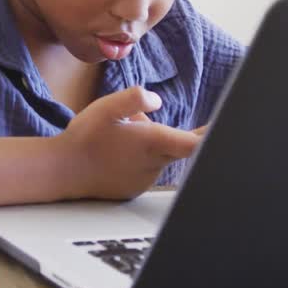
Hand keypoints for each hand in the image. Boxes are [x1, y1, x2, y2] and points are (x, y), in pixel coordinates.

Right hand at [58, 86, 201, 200]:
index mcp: (153, 142)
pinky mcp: (135, 188)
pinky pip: (147, 169)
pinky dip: (140, 160)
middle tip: (152, 124)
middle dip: (173, 133)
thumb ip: (135, 99)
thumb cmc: (85, 137)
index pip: (196, 144)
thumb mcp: (107, 107)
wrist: (62, 170)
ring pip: (161, 156)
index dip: (212, 137)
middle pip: (180, 146)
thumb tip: (157, 100)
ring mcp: (145, 179)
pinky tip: (115, 155)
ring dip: (152, 145)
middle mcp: (154, 164)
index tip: (225, 129)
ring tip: (119, 139)